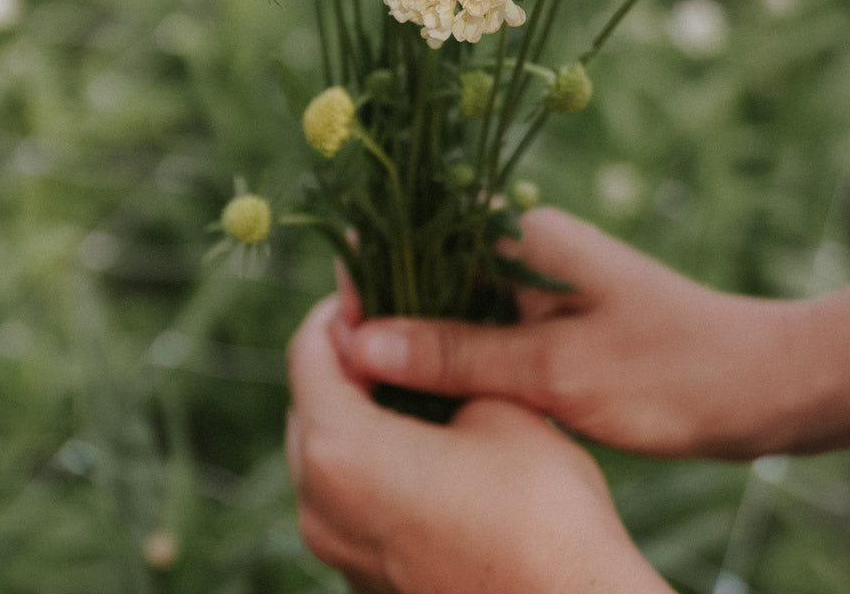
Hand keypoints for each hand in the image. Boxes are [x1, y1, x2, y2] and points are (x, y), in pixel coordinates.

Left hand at [286, 294, 673, 593]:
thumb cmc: (541, 508)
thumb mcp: (496, 405)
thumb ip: (436, 358)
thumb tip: (399, 326)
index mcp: (340, 452)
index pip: (308, 351)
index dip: (341, 308)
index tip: (378, 284)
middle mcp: (320, 508)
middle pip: (308, 405)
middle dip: (347, 360)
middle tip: (400, 325)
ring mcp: (340, 554)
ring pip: (324, 457)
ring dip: (358, 413)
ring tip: (417, 382)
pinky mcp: (368, 582)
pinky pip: (348, 504)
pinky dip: (372, 465)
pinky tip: (428, 446)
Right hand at [340, 208, 813, 459]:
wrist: (766, 388)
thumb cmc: (669, 371)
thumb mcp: (556, 371)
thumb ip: (459, 354)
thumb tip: (358, 339)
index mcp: (519, 233)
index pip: (414, 232)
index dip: (366, 272)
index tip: (329, 325)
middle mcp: (522, 247)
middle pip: (426, 269)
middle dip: (384, 313)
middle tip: (344, 373)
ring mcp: (539, 284)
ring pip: (453, 307)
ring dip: (419, 342)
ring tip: (376, 392)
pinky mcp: (554, 322)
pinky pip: (484, 334)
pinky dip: (456, 362)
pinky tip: (434, 402)